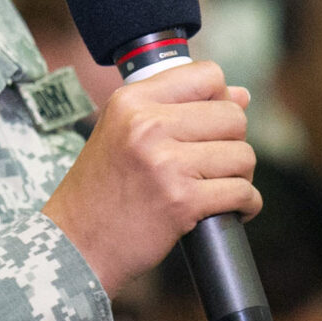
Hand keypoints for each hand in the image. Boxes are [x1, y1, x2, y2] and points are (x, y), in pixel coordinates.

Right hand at [42, 60, 255, 294]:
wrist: (76, 245)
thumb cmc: (101, 191)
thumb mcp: (123, 133)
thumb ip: (177, 108)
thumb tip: (241, 95)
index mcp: (131, 102)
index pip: (207, 75)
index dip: (219, 99)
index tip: (210, 125)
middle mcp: (147, 125)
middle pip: (232, 116)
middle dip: (233, 143)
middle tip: (214, 165)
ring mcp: (165, 163)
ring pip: (242, 155)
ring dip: (240, 176)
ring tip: (217, 189)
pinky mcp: (182, 201)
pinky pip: (242, 193)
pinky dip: (245, 206)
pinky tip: (229, 211)